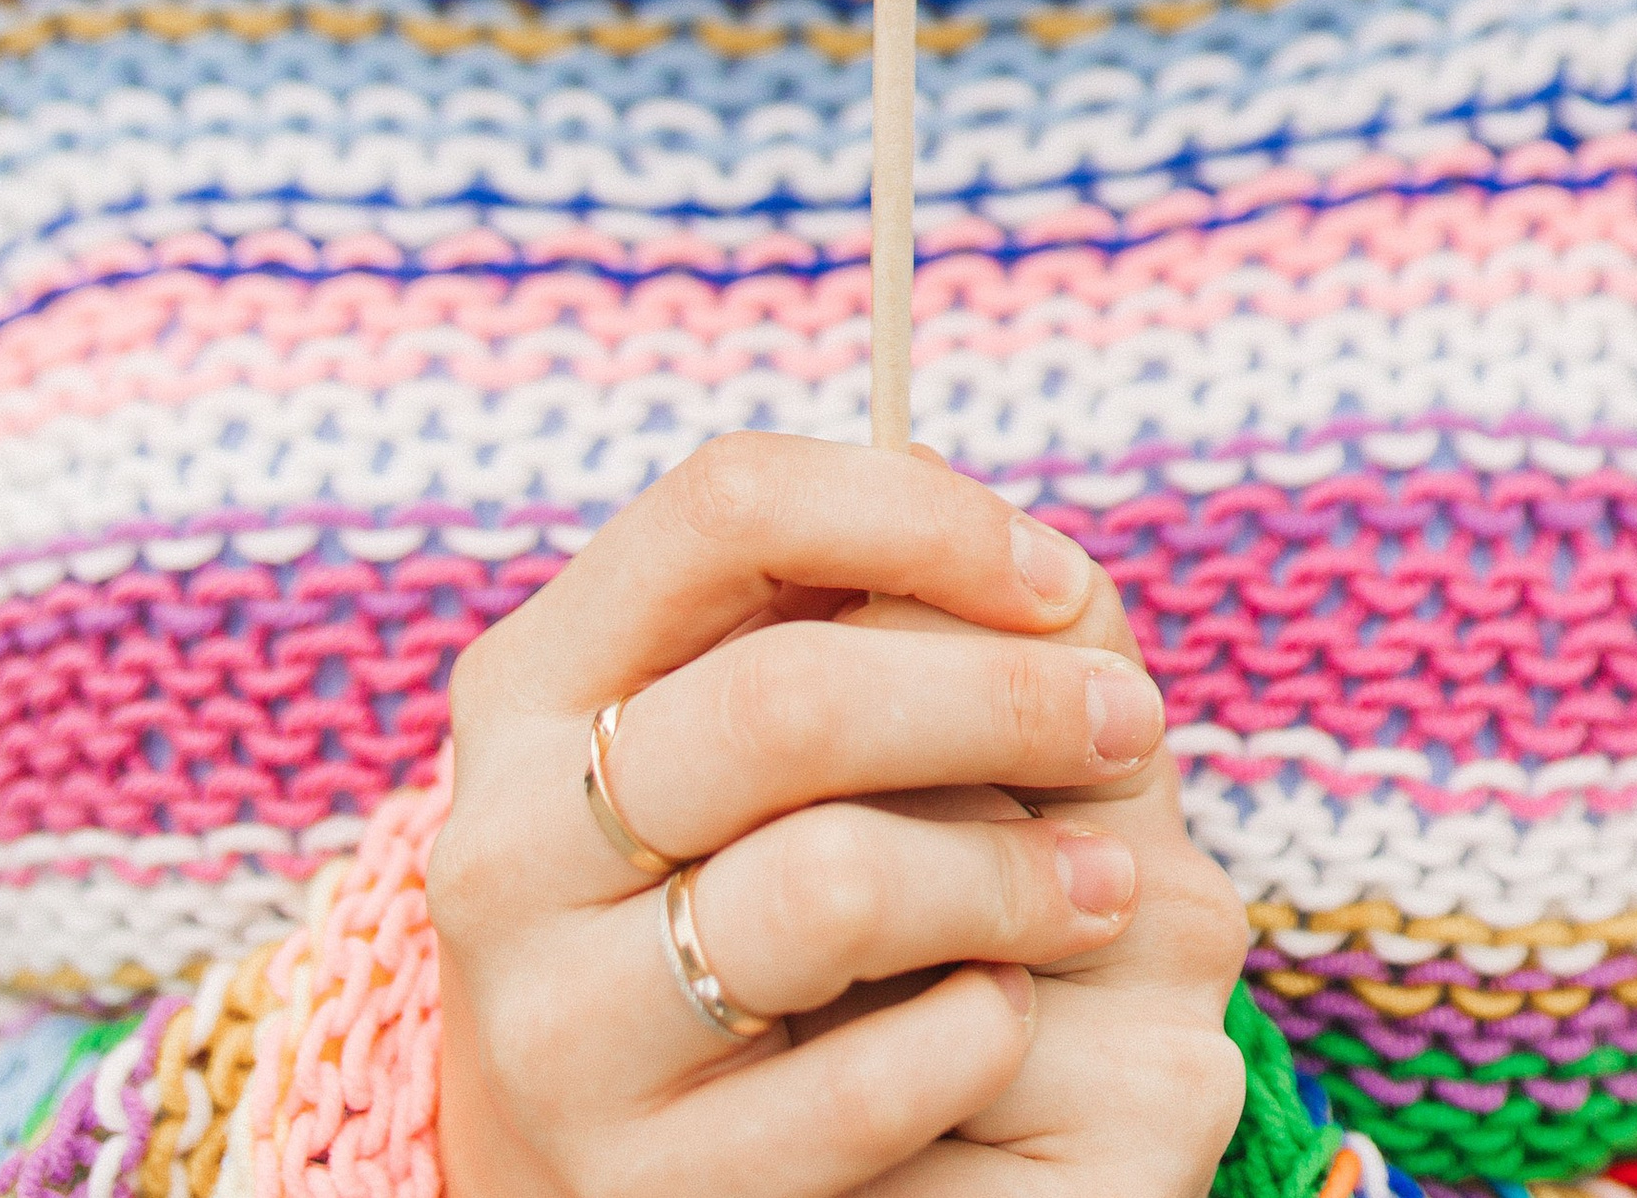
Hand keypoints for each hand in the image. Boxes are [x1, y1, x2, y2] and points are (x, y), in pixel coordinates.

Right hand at [428, 432, 1247, 1197]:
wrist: (632, 1180)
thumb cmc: (743, 896)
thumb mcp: (767, 751)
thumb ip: (885, 631)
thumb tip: (1056, 588)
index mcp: (535, 684)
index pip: (724, 506)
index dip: (914, 516)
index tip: (1050, 576)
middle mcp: (505, 846)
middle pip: (786, 696)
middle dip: (1003, 699)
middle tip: (1131, 726)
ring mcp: (553, 1033)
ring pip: (826, 886)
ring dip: (1013, 875)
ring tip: (1103, 888)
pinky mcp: (639, 1190)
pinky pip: (860, 1088)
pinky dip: (975, 1033)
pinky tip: (1005, 1014)